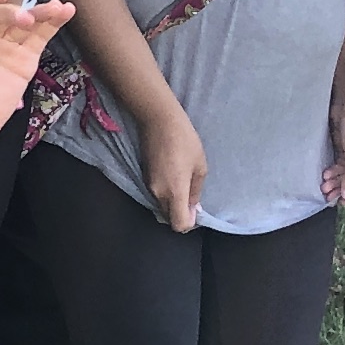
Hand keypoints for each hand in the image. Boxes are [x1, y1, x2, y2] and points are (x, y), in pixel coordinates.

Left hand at [0, 0, 72, 166]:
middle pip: (4, 13)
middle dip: (14, 12)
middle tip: (23, 19)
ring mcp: (6, 46)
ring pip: (26, 22)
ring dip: (41, 12)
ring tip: (55, 8)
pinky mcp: (23, 62)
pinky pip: (40, 39)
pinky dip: (53, 24)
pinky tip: (64, 11)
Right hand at [141, 105, 206, 233]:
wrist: (158, 121)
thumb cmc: (185, 141)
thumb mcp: (199, 166)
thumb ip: (196, 191)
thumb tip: (194, 209)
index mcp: (174, 192)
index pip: (178, 224)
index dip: (189, 223)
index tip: (196, 211)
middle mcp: (158, 194)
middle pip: (168, 218)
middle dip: (180, 215)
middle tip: (192, 201)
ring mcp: (149, 186)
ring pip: (161, 207)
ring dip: (173, 205)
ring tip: (184, 187)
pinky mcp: (144, 178)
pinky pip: (157, 196)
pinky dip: (166, 195)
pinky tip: (173, 178)